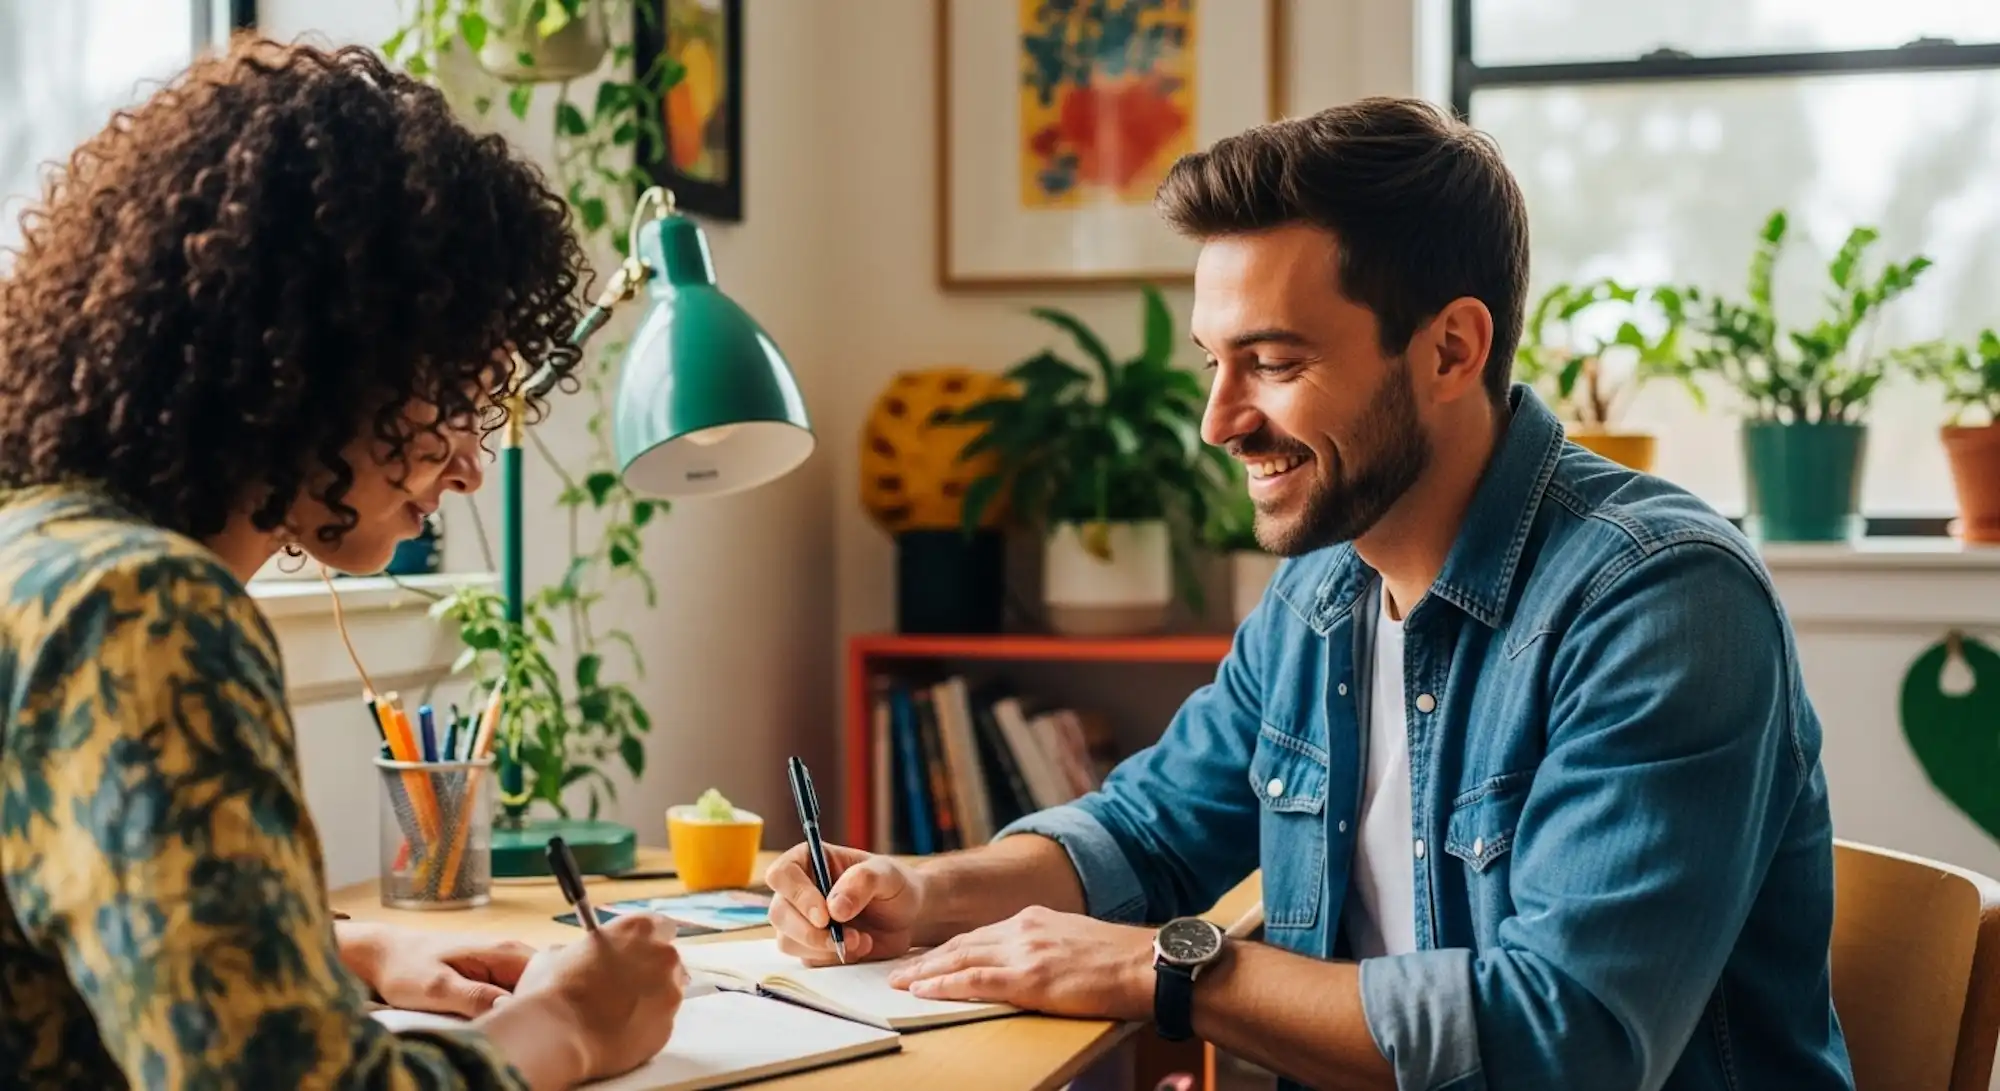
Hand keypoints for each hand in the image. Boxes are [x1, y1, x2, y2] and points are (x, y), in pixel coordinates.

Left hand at [338, 922, 535, 1016]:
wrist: (383, 956)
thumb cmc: (405, 967)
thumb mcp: (437, 988)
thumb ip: (474, 997)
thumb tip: (509, 1008)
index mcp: (504, 951)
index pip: (548, 978)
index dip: (542, 1004)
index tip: (525, 1025)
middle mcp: (509, 954)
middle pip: (541, 987)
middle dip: (532, 1010)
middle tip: (513, 1031)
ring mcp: (500, 965)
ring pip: (526, 994)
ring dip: (517, 1012)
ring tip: (500, 1027)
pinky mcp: (490, 976)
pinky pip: (510, 995)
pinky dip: (505, 1011)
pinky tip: (492, 1022)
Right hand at [507, 913, 688, 1080]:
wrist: (559, 1038)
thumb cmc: (554, 990)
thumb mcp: (555, 955)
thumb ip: (578, 951)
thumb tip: (575, 959)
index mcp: (639, 929)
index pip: (660, 926)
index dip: (645, 941)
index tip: (632, 952)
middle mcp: (663, 957)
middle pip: (667, 961)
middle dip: (650, 971)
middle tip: (622, 986)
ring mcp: (670, 994)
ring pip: (668, 993)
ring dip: (650, 999)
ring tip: (618, 1014)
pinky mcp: (667, 1027)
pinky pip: (660, 1023)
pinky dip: (645, 1027)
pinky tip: (619, 1034)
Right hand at [764, 842, 923, 964]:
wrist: (907, 918)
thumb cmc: (894, 885)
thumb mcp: (886, 874)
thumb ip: (862, 882)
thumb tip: (833, 908)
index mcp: (809, 861)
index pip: (781, 874)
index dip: (797, 895)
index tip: (824, 916)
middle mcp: (799, 891)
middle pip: (779, 913)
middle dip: (810, 932)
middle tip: (847, 936)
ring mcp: (801, 921)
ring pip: (788, 941)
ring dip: (824, 948)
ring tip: (861, 940)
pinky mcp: (811, 947)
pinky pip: (807, 959)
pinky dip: (833, 959)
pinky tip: (860, 948)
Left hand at [885, 905, 1156, 1021]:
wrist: (1147, 965)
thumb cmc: (1121, 961)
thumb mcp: (1076, 939)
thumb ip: (1047, 944)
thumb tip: (1032, 961)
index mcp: (1034, 919)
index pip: (979, 934)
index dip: (947, 948)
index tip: (925, 958)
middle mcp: (1024, 929)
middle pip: (961, 943)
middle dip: (926, 959)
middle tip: (896, 972)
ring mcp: (1025, 952)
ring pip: (960, 959)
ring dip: (924, 972)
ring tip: (898, 984)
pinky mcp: (1030, 979)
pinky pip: (976, 981)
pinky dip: (945, 985)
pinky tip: (923, 992)